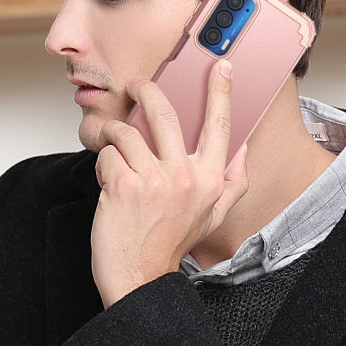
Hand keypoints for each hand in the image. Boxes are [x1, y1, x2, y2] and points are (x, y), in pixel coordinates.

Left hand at [91, 60, 248, 307]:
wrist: (139, 278)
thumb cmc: (171, 245)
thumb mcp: (213, 217)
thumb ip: (232, 183)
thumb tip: (242, 150)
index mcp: (211, 180)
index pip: (220, 126)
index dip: (220, 92)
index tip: (220, 67)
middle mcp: (185, 177)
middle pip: (165, 114)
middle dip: (146, 90)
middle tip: (136, 85)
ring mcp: (154, 180)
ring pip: (127, 132)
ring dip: (115, 134)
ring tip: (114, 146)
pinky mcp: (124, 185)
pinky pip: (108, 154)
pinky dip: (103, 163)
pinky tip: (109, 181)